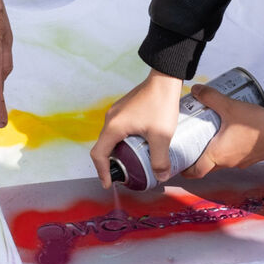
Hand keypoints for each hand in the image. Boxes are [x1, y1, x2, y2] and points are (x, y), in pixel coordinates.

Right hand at [91, 69, 183, 187]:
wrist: (165, 79)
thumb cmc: (160, 104)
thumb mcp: (161, 136)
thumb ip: (160, 158)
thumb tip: (161, 176)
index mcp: (114, 127)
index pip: (98, 155)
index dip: (102, 172)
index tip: (109, 183)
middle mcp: (111, 119)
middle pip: (103, 147)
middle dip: (110, 164)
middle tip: (122, 176)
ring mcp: (116, 112)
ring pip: (111, 138)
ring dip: (117, 152)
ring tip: (130, 163)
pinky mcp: (124, 109)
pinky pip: (118, 130)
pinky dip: (122, 142)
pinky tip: (137, 146)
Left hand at [182, 84, 263, 178]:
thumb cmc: (254, 124)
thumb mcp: (230, 106)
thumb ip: (211, 97)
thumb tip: (196, 90)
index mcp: (217, 155)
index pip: (196, 171)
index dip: (186, 170)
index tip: (180, 164)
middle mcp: (227, 163)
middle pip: (208, 167)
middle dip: (198, 160)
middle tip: (192, 146)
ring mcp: (240, 162)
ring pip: (221, 162)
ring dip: (214, 154)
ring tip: (209, 138)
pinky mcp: (251, 158)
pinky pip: (234, 157)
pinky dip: (228, 150)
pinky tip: (229, 136)